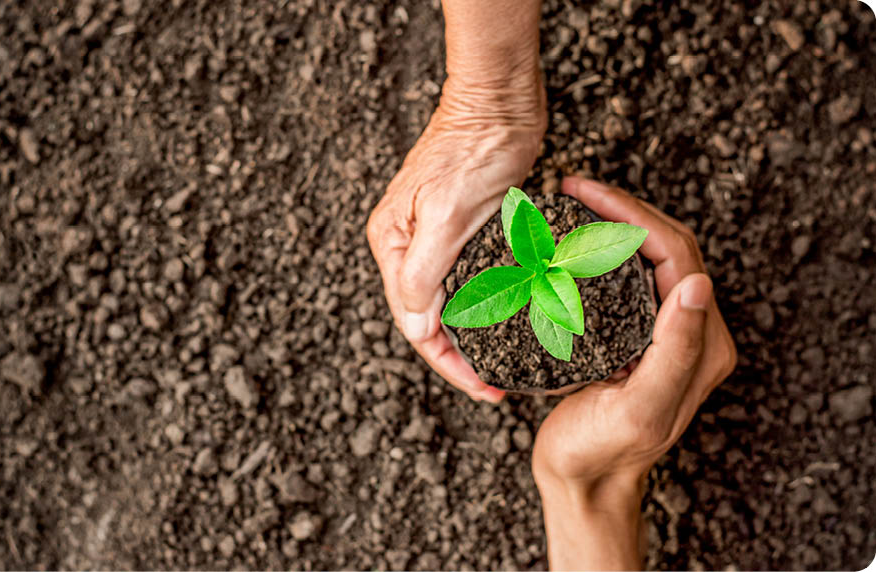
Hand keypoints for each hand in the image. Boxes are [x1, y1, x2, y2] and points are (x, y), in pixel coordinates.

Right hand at [366, 77, 545, 402]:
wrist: (500, 100)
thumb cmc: (473, 148)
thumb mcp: (446, 214)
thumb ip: (424, 272)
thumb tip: (415, 326)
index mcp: (393, 244)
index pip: (414, 322)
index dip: (448, 363)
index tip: (483, 388)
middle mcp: (408, 246)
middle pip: (429, 318)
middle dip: (460, 357)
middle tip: (496, 386)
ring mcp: (434, 238)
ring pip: (450, 303)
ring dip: (474, 335)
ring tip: (503, 364)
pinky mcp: (463, 230)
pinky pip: (469, 281)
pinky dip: (485, 305)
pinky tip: (507, 322)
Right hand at [532, 177, 736, 569]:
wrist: (582, 479)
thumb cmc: (603, 451)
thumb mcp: (640, 408)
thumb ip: (675, 350)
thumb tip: (698, 283)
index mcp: (701, 343)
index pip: (676, 253)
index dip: (633, 215)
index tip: (584, 194)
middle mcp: (689, 330)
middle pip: (665, 245)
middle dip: (622, 209)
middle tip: (574, 188)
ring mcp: (662, 330)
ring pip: (646, 256)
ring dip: (613, 223)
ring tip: (572, 204)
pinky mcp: (636, 334)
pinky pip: (626, 276)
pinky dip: (600, 249)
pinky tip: (571, 242)